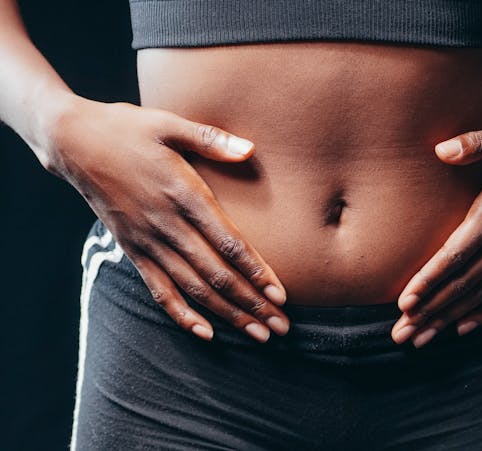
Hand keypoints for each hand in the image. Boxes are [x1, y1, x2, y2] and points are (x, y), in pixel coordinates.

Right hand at [44, 95, 289, 342]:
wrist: (71, 141)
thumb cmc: (127, 129)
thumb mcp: (169, 124)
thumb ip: (211, 139)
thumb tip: (250, 149)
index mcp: (183, 193)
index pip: (228, 242)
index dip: (256, 271)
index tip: (280, 295)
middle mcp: (166, 224)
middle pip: (216, 274)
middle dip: (251, 304)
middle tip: (280, 327)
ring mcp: (147, 241)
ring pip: (193, 288)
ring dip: (227, 314)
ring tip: (258, 335)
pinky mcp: (131, 249)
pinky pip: (158, 289)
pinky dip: (181, 314)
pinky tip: (205, 333)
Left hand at [391, 109, 481, 347]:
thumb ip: (475, 143)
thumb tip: (439, 149)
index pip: (459, 253)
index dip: (430, 279)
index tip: (406, 302)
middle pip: (466, 282)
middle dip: (431, 310)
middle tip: (401, 334)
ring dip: (450, 316)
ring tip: (422, 339)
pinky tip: (463, 327)